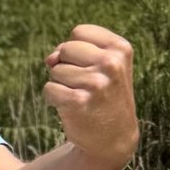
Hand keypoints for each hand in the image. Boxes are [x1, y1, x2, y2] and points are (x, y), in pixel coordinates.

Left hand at [42, 25, 137, 161]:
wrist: (113, 137)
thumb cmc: (103, 95)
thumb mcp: (99, 66)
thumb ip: (72, 51)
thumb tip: (50, 59)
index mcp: (121, 48)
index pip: (79, 32)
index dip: (76, 50)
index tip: (92, 67)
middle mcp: (111, 63)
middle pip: (65, 49)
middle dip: (67, 66)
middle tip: (85, 85)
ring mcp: (96, 83)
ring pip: (55, 70)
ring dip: (61, 84)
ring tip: (81, 97)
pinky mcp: (79, 102)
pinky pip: (49, 89)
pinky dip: (54, 99)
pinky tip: (72, 108)